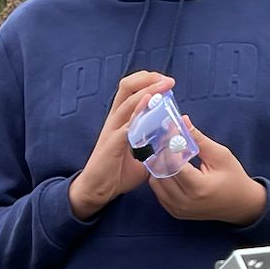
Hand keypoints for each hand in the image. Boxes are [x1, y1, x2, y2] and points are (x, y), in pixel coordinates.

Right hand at [69, 71, 174, 220]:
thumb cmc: (117, 173)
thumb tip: (173, 145)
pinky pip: (126, 123)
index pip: (131, 90)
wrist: (96, 190)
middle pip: (127, 86)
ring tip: (165, 85)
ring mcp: (112, 129)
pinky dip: (138, 111)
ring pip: (128, 100)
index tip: (167, 83)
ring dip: (148, 90)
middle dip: (149, 78)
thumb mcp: (142, 157)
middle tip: (168, 81)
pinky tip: (149, 104)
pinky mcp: (112, 143)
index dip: (149, 81)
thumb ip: (154, 146)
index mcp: (121, 120)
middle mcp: (115, 119)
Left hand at [149, 116, 267, 226]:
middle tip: (166, 137)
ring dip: (159, 165)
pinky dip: (160, 177)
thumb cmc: (233, 178)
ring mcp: (178, 209)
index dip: (169, 144)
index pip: (173, 163)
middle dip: (162, 152)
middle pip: (161, 173)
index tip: (170, 128)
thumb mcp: (220, 155)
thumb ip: (198, 139)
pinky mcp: (174, 212)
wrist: (239, 205)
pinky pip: (158, 191)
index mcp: (198, 188)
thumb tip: (182, 121)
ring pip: (155, 182)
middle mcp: (184, 202)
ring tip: (168, 152)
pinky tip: (169, 167)